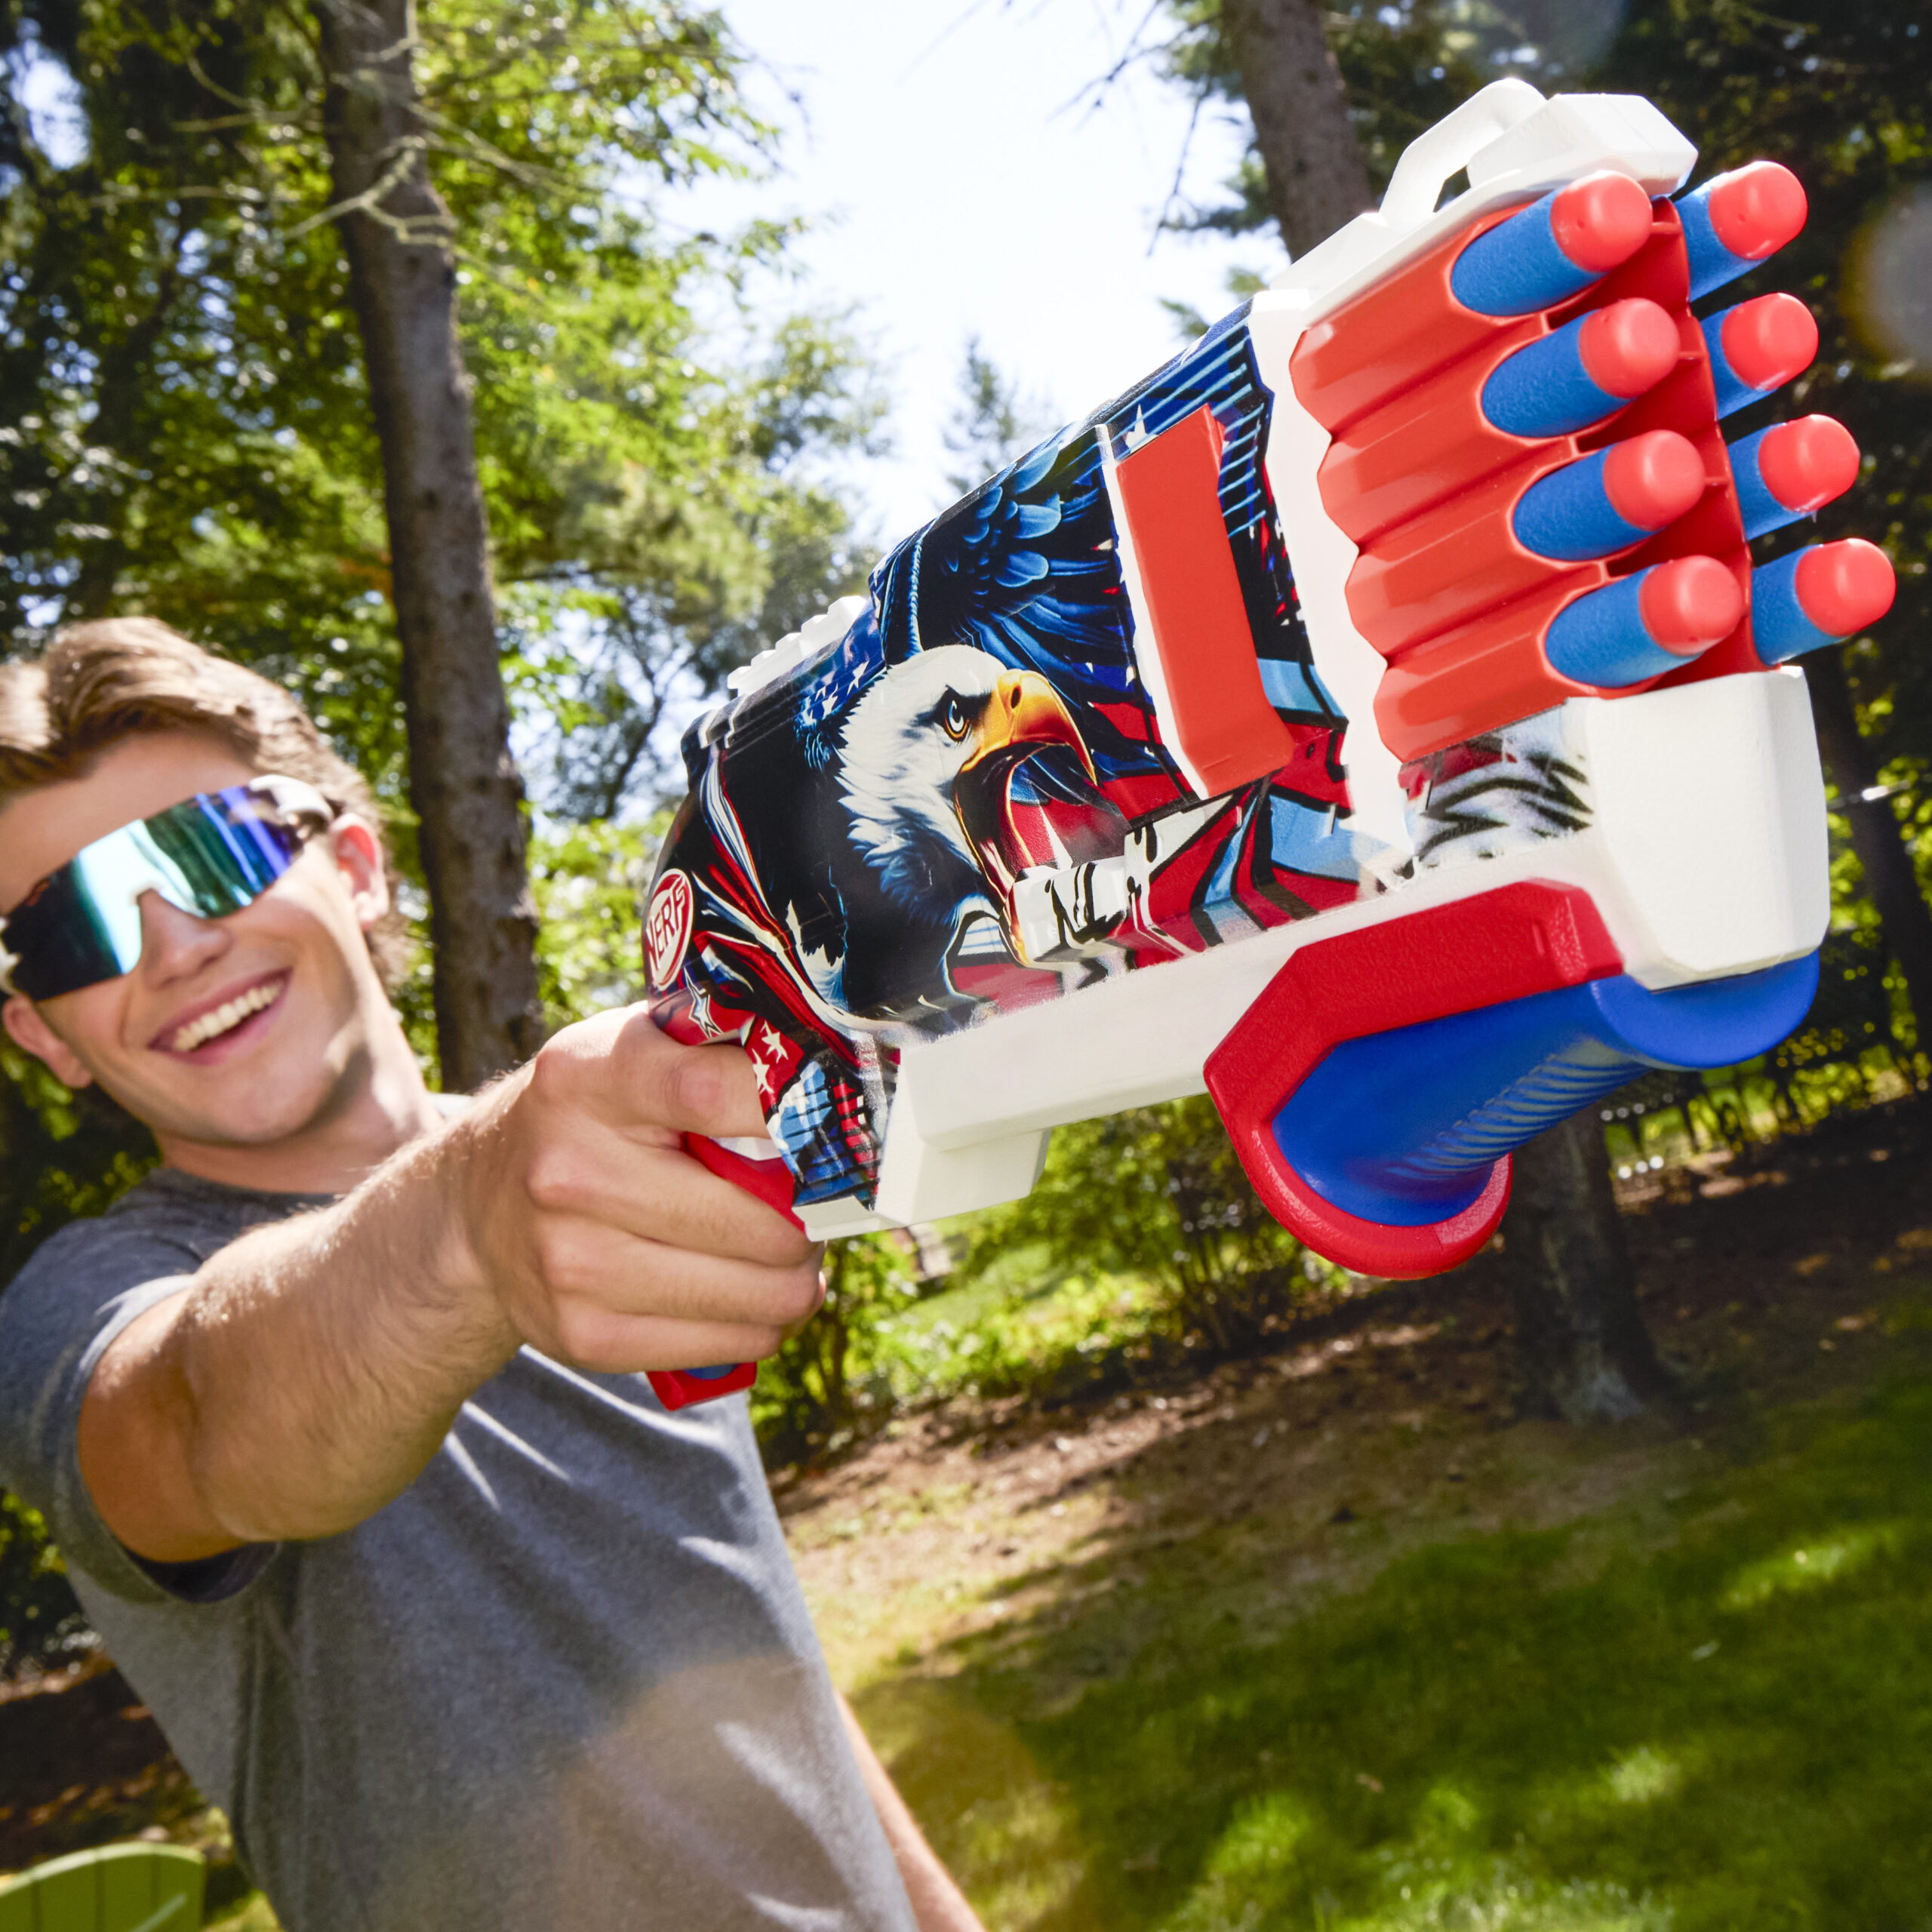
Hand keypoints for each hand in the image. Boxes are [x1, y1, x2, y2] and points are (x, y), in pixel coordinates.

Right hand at [458, 1005, 823, 1373]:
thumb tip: (834, 1072)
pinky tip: (750, 1289)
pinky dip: (763, 1321)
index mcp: (588, 1078)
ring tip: (788, 1249)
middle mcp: (570, 1172)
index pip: (715, 1090)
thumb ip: (715, 1053)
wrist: (479, 1205)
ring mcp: (572, 1263)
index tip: (843, 1124)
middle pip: (762, 1220)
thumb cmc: (592, 1115)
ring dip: (800, 1277)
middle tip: (818, 1203)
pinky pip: (732, 1343)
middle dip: (816, 1218)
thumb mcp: (632, 1052)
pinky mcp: (585, 1336)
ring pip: (762, 1293)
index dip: (797, 1112)